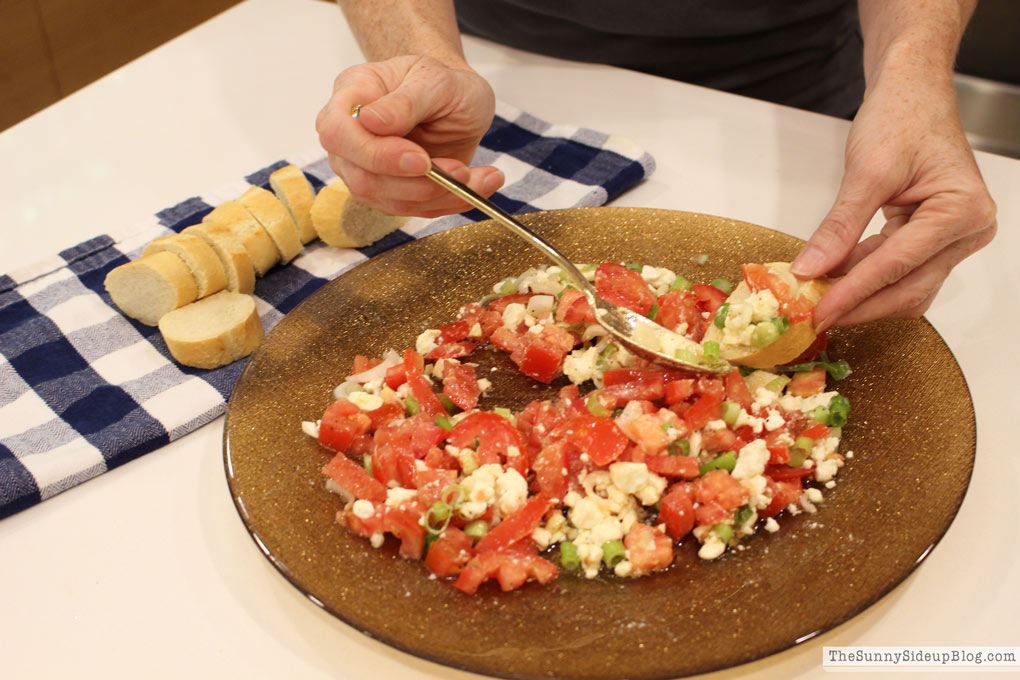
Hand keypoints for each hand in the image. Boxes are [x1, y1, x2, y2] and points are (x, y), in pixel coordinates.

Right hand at [316, 55, 504, 216]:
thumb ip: (406, 101)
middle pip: (362, 178)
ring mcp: (364, 167)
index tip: (421, 159)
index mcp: (351, 94)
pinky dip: (448, 202)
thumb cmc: (443, 83)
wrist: (456, 101)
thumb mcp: (436, 80)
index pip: (338, 133)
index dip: (376, 155)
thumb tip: (371, 121)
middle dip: (416, 183)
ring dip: (440, 195)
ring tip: (481, 176)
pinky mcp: (387, 192)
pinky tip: (477, 185)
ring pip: (389, 201)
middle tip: (460, 171)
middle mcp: (349, 135)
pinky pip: (413, 209)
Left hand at [791, 74, 996, 330]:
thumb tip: (811, 270)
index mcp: (961, 210)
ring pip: (905, 286)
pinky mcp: (933, 237)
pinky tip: (835, 276)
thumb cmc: (902, 116)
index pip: (898, 265)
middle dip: (860, 303)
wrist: (912, 91)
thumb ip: (839, 227)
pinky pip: (899, 269)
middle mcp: (967, 229)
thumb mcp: (866, 172)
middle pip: (909, 288)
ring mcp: (953, 236)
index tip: (820, 311)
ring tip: (820, 296)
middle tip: (815, 315)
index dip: (854, 293)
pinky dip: (866, 276)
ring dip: (862, 294)